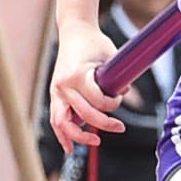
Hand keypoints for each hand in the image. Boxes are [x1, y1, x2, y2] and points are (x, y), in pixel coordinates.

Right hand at [47, 21, 123, 153]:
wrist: (74, 32)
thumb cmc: (94, 42)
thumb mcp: (110, 55)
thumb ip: (117, 76)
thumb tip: (126, 93)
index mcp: (77, 75)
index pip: (97, 101)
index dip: (112, 104)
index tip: (120, 97)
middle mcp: (64, 85)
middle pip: (83, 115)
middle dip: (104, 124)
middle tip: (120, 127)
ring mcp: (56, 91)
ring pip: (62, 122)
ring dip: (78, 137)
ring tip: (95, 142)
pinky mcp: (55, 94)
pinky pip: (55, 119)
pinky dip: (62, 135)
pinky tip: (69, 148)